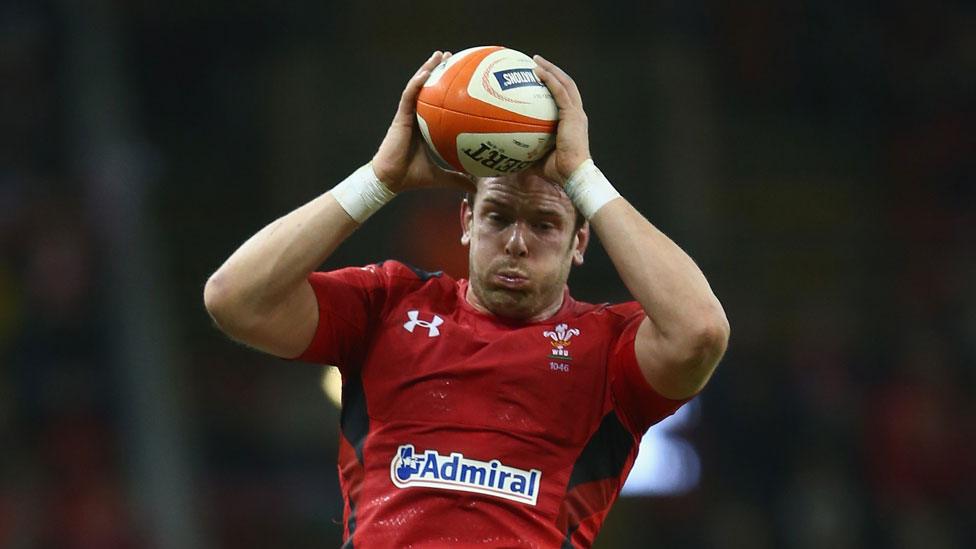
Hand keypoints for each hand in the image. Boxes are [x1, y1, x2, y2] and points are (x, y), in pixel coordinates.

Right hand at [371, 51, 475, 192]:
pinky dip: (417, 83)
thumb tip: (476, 186)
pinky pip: (409, 96)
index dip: (445, 89)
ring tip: (439, 55)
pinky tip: (426, 72)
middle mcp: (416, 117)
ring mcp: (407, 115)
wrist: (391, 180)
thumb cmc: (411, 177)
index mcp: (424, 127)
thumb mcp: (440, 177)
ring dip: (427, 69)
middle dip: (437, 71)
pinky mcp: (400, 117)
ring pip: (417, 86)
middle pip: (427, 89)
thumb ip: (457, 179)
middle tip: (451, 56)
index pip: (435, 103)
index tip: (459, 78)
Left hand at [532, 55, 591, 183]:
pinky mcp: (573, 115)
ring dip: (550, 69)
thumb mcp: (537, 158)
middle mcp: (576, 114)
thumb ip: (525, 152)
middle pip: (566, 85)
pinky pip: (560, 91)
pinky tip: (537, 71)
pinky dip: (549, 78)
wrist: (573, 175)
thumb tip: (506, 153)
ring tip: (536, 60)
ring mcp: (576, 113)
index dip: (553, 86)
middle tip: (536, 62)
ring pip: (564, 83)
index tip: (539, 78)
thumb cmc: (557, 171)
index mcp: (571, 122)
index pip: (564, 98)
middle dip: (552, 71)